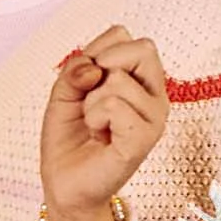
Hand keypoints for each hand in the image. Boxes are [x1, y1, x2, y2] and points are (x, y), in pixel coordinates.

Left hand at [40, 26, 168, 220]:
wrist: (64, 183)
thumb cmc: (69, 137)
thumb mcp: (64, 92)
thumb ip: (76, 69)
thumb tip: (95, 68)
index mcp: (142, 80)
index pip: (127, 36)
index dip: (98, 50)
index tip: (87, 79)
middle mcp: (156, 96)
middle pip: (143, 48)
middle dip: (104, 65)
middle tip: (92, 96)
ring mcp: (155, 118)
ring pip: (119, 79)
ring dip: (91, 100)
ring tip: (95, 123)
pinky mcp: (144, 139)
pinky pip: (115, 105)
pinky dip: (95, 117)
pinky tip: (99, 135)